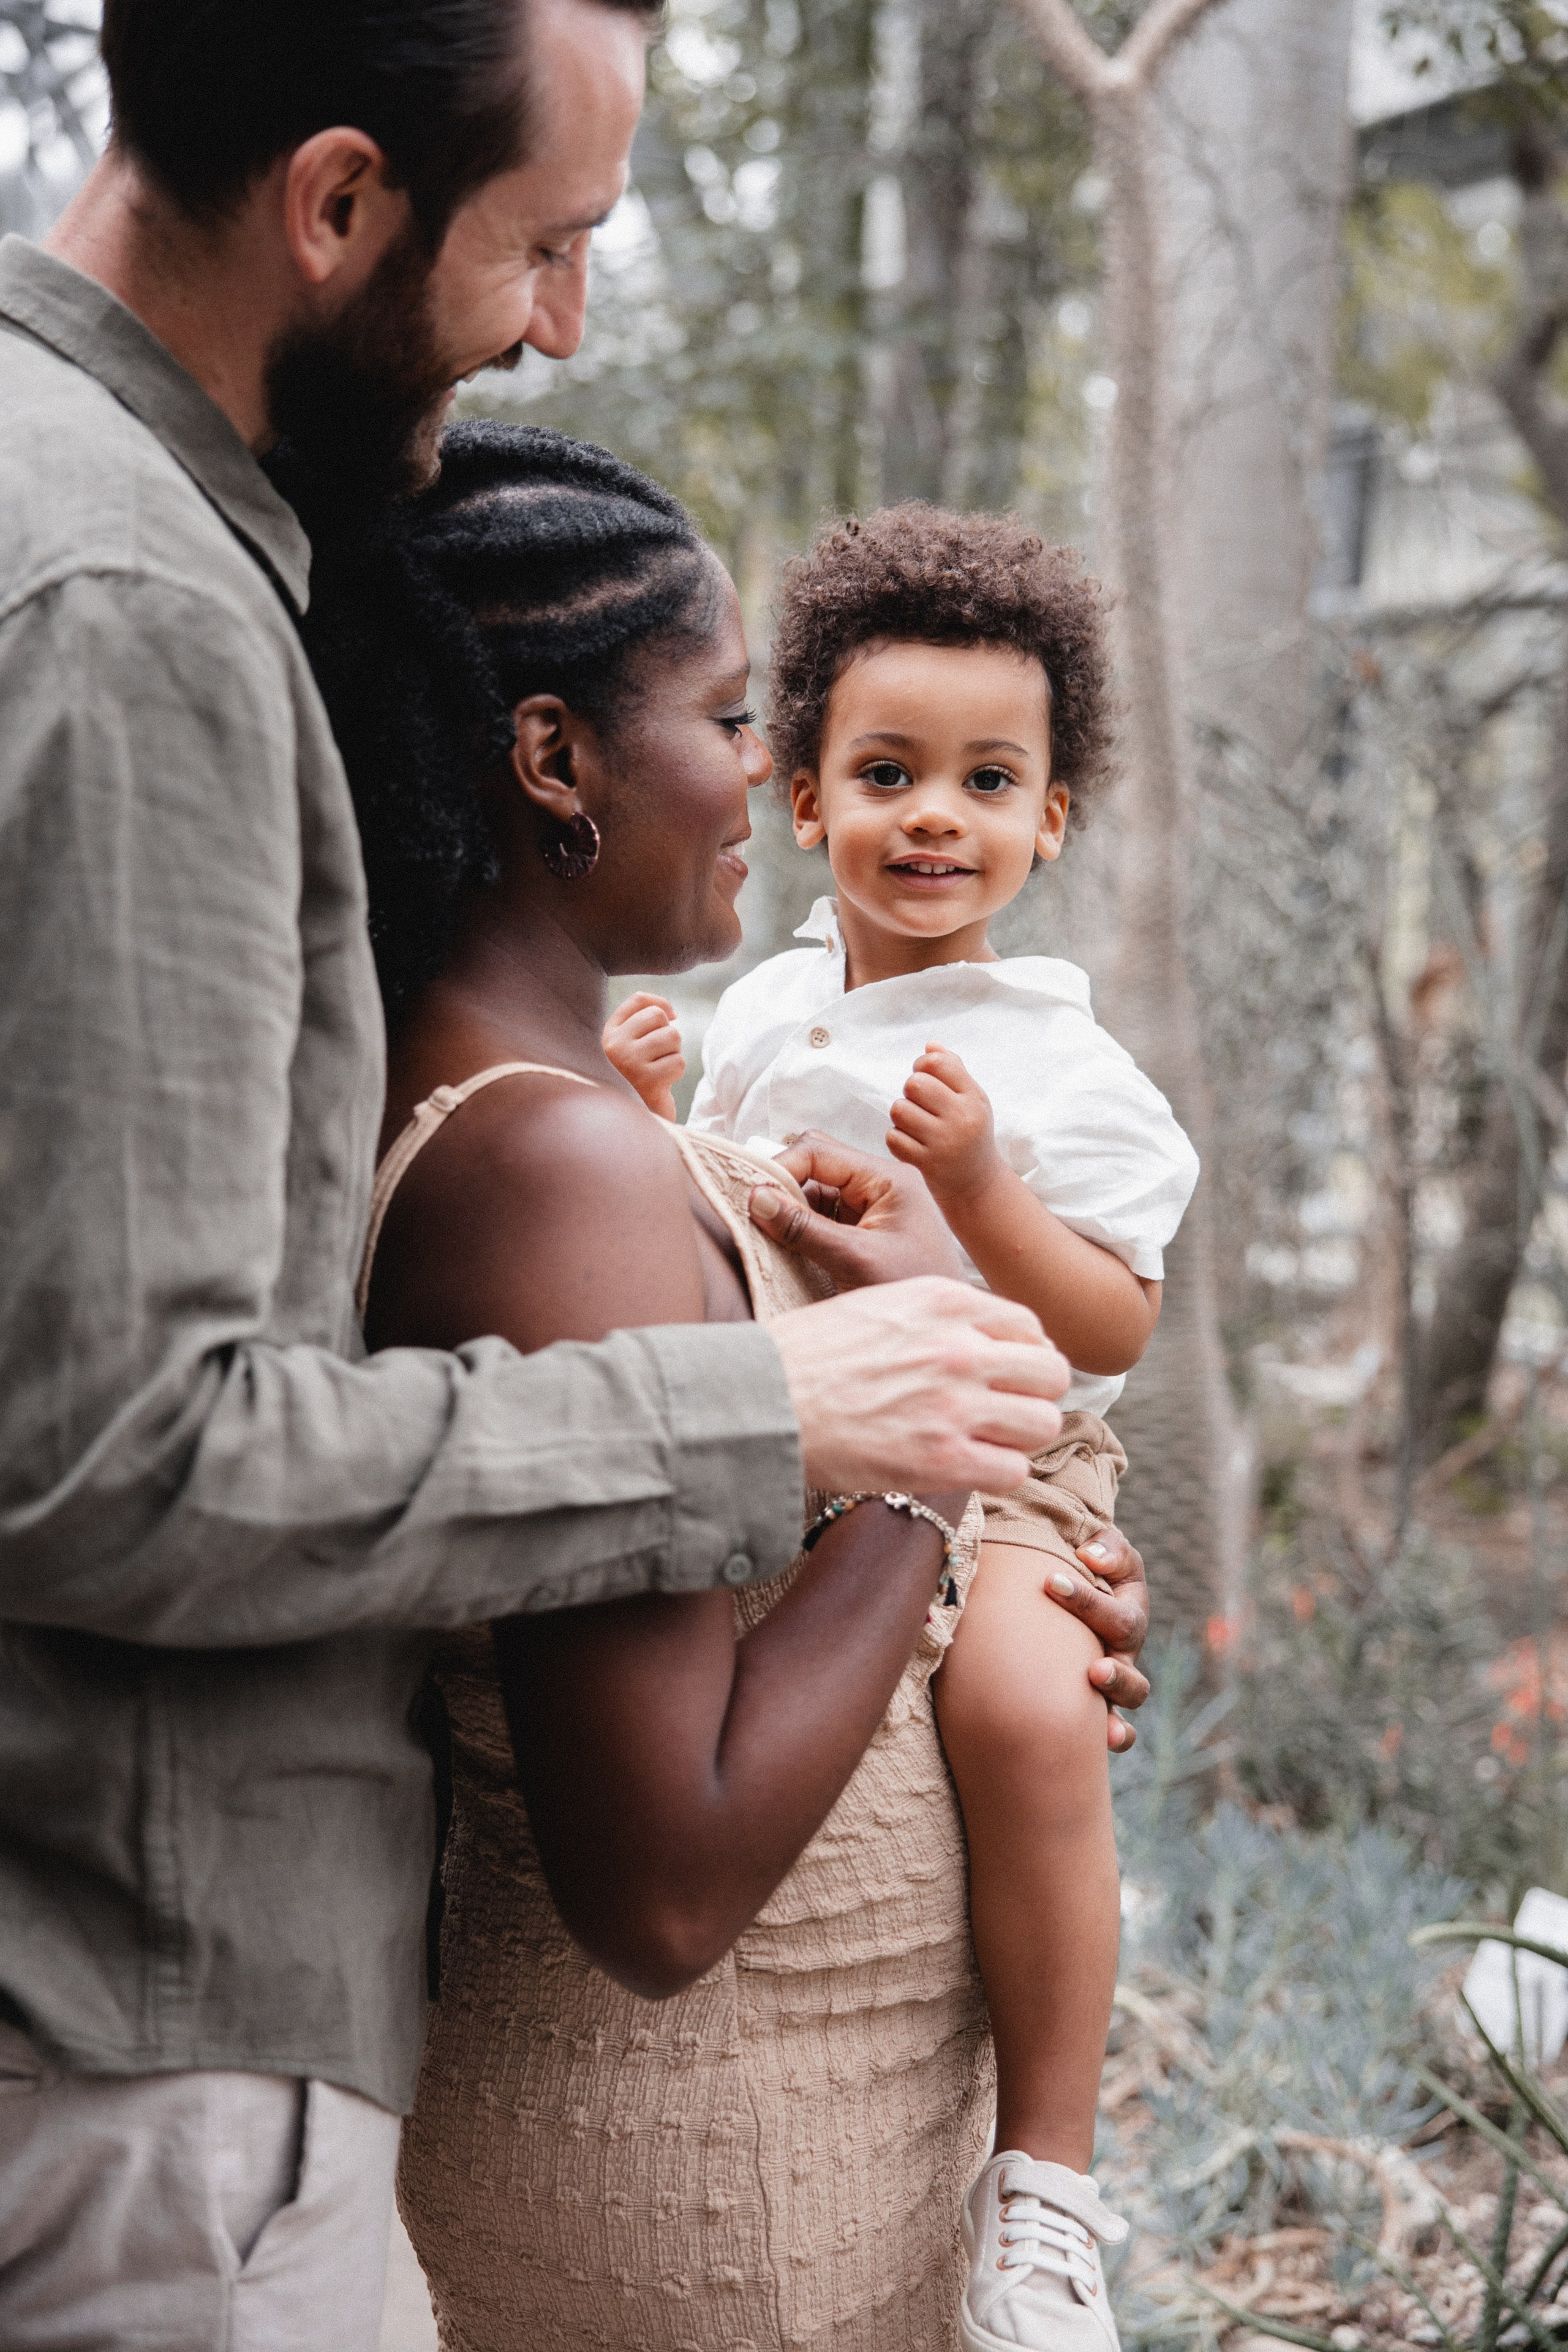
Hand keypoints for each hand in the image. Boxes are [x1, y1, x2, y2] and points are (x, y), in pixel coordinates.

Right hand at [603, 993, 684, 1120]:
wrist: (632, 1122)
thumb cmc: (636, 1081)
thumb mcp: (630, 1048)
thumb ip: (641, 1021)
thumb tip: (670, 1011)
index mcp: (607, 1034)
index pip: (638, 1000)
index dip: (661, 1005)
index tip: (669, 1019)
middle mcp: (613, 1045)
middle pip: (658, 1017)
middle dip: (668, 1035)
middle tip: (659, 1057)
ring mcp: (628, 1062)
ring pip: (672, 1037)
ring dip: (674, 1054)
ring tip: (659, 1070)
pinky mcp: (647, 1080)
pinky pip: (678, 1062)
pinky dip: (676, 1072)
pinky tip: (662, 1084)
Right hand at [749, 1130, 964, 1287]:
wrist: (945, 1330)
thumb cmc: (914, 1291)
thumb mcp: (855, 1259)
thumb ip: (804, 1228)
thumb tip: (756, 1198)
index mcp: (889, 1178)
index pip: (820, 1152)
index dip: (781, 1168)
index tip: (751, 1196)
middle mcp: (880, 1185)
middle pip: (815, 1167)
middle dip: (784, 1188)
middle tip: (756, 1215)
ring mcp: (871, 1208)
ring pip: (814, 1194)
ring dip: (790, 1212)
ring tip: (770, 1237)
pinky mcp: (863, 1232)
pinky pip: (822, 1218)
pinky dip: (801, 1230)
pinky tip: (787, 1248)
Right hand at [767, 1276, 1068, 1493]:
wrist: (760, 1403)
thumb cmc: (804, 1356)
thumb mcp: (875, 1303)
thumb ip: (934, 1317)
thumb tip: (978, 1339)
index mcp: (942, 1299)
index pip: (1027, 1325)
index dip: (1021, 1355)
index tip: (1002, 1375)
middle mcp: (959, 1346)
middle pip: (1051, 1373)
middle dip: (1034, 1395)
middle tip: (1004, 1411)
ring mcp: (955, 1404)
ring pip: (1043, 1424)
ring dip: (1019, 1437)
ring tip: (985, 1442)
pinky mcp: (943, 1459)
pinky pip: (1014, 1471)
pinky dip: (998, 1473)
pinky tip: (967, 1468)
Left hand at [887, 1044, 1001, 1205]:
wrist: (976, 1184)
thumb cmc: (969, 1134)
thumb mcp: (972, 1101)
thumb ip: (953, 1070)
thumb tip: (930, 1045)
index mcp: (974, 1097)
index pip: (937, 1063)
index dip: (922, 1065)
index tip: (924, 1078)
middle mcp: (962, 1118)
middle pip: (915, 1084)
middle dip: (910, 1093)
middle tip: (920, 1106)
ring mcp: (945, 1142)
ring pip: (899, 1110)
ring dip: (901, 1117)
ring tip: (915, 1126)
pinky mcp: (927, 1164)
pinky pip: (893, 1138)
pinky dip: (896, 1140)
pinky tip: (910, 1145)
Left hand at [1043, 1523, 1150, 1750]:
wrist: (1074, 1580)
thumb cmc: (1088, 1563)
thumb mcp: (1102, 1548)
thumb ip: (1106, 1547)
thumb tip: (1091, 1557)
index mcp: (1128, 1611)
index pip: (1116, 1612)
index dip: (1085, 1600)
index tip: (1050, 1582)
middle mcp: (1125, 1649)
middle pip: (1130, 1663)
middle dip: (1115, 1671)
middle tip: (1093, 1669)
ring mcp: (1114, 1678)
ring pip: (1129, 1697)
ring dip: (1115, 1700)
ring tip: (1094, 1702)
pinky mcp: (1097, 1702)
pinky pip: (1119, 1730)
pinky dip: (1118, 1737)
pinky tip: (1102, 1744)